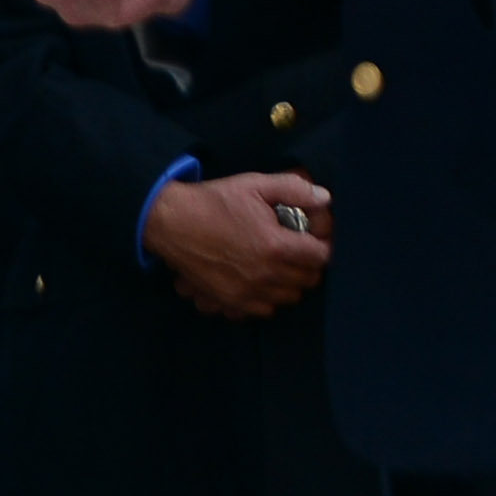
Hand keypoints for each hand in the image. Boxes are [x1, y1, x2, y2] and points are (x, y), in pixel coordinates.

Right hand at [142, 173, 334, 319]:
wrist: (170, 222)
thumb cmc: (214, 201)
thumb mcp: (254, 184)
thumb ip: (293, 189)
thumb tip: (325, 198)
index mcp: (276, 246)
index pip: (321, 257)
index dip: (322, 246)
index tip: (313, 239)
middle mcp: (265, 275)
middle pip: (308, 281)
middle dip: (307, 264)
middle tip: (296, 250)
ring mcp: (247, 292)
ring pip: (288, 298)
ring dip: (289, 283)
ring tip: (277, 266)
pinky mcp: (230, 302)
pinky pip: (264, 310)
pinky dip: (267, 298)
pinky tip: (258, 281)